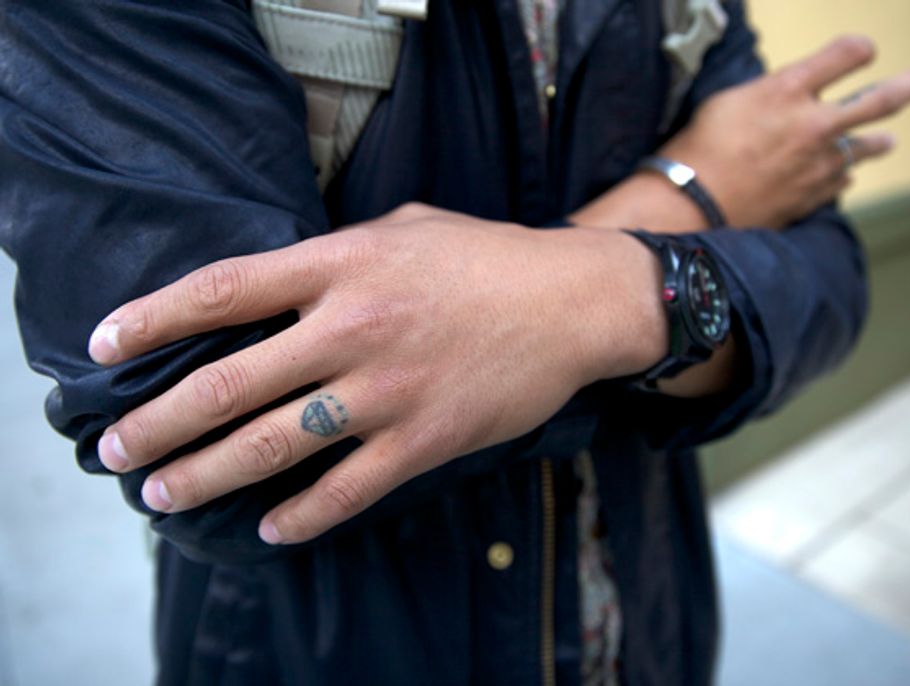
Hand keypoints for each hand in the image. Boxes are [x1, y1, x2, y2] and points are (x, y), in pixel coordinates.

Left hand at [88, 204, 663, 543]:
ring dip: (208, 476)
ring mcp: (389, 390)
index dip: (152, 319)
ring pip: (275, 445)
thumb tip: (276, 282)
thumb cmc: (486, 257)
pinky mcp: (425, 439)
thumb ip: (334, 253)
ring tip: (163, 495)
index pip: (223, 290)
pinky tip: (270, 528)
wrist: (573, 301)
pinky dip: (302, 515)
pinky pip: (347, 488)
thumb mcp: (402, 227)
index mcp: (342, 264)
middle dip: (160, 424)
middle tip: (116, 452)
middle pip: (230, 383)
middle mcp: (354, 327)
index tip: (103, 347)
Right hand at [661, 35, 909, 227]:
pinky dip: (843, 174)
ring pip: (869, 146)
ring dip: (879, 140)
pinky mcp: (814, 195)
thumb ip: (770, 94)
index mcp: (788, 89)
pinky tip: (841, 174)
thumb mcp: (727, 101)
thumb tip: (790, 96)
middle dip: (909, 86)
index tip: (861, 53)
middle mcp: (814, 123)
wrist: (691, 204)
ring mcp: (819, 162)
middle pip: (881, 99)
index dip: (858, 51)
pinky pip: (843, 180)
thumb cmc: (698, 149)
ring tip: (887, 140)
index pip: (846, 54)